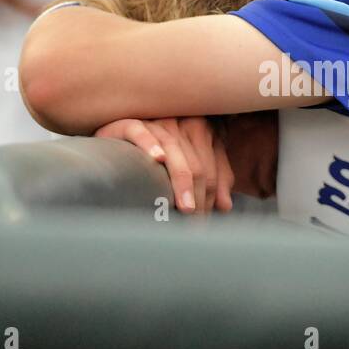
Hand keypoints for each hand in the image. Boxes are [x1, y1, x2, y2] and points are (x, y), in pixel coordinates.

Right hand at [95, 117, 233, 213]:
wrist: (122, 132)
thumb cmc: (160, 151)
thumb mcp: (193, 160)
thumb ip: (214, 178)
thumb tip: (226, 207)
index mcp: (202, 131)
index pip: (211, 170)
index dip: (211, 198)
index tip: (204, 222)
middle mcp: (182, 123)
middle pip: (196, 165)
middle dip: (198, 198)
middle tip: (195, 226)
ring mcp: (156, 122)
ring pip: (174, 151)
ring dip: (181, 181)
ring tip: (186, 208)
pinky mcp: (130, 121)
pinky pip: (141, 132)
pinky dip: (150, 145)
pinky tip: (158, 159)